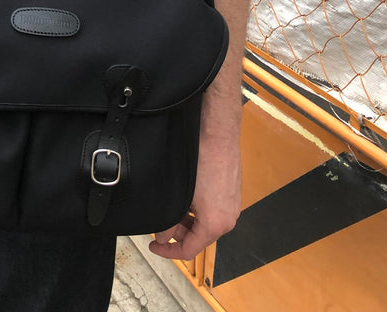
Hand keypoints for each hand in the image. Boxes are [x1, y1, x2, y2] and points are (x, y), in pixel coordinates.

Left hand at [148, 130, 241, 261]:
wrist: (218, 135)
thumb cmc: (200, 162)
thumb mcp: (181, 196)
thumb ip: (170, 221)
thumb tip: (162, 237)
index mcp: (215, 225)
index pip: (189, 250)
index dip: (168, 251)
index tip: (154, 245)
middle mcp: (228, 221)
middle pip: (198, 238)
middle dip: (177, 233)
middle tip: (160, 223)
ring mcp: (232, 207)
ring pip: (206, 225)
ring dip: (187, 222)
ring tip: (171, 209)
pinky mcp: (232, 195)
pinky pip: (214, 212)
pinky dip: (198, 212)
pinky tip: (186, 199)